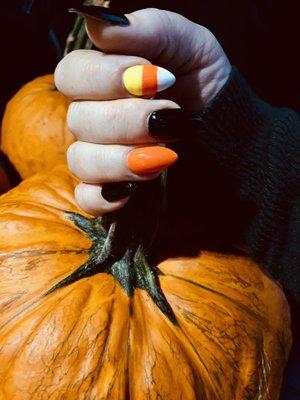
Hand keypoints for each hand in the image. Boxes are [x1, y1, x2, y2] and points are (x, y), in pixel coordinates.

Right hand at [55, 6, 230, 214]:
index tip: (158, 78)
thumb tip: (99, 24)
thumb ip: (150, 29)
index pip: (71, 74)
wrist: (224, 129)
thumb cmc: (203, 84)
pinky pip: (88, 198)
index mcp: (102, 80)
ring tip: (167, 153)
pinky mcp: (111, 188)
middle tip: (170, 116)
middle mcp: (93, 118)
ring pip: (82, 160)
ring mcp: (99, 156)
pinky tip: (134, 190)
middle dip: (128, 119)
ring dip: (123, 158)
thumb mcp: (190, 45)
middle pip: (78, 120)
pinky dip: (105, 197)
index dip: (106, 77)